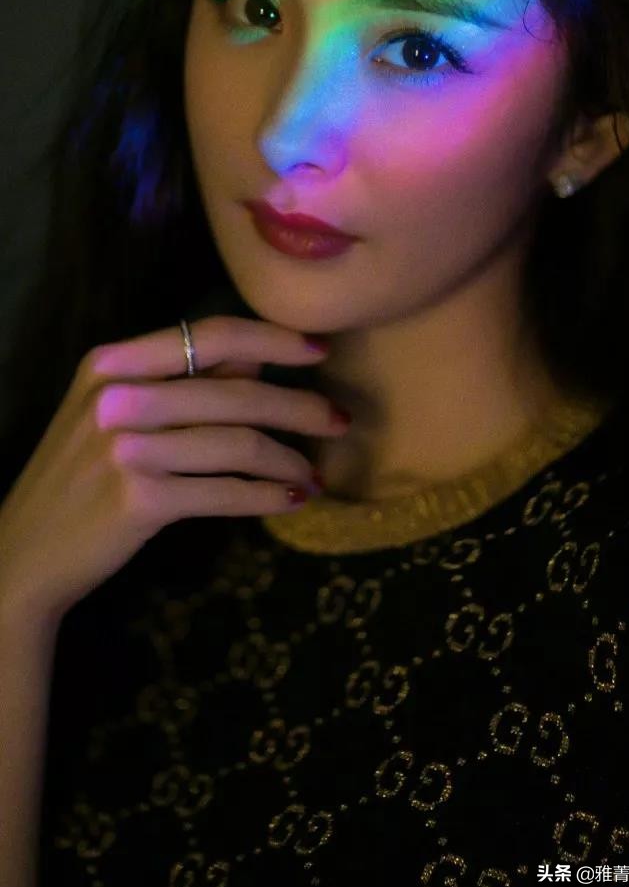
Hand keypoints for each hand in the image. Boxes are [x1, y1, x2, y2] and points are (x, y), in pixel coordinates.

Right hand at [0, 316, 347, 626]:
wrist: (26, 552)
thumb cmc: (79, 477)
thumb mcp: (113, 413)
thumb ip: (180, 382)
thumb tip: (260, 360)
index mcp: (111, 363)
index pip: (208, 334)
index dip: (272, 338)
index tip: (319, 350)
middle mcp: (117, 397)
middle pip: (236, 392)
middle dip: (299, 406)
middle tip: (339, 419)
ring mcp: (126, 449)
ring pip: (239, 444)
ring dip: (290, 459)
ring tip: (315, 472)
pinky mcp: (139, 500)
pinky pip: (226, 492)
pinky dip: (267, 495)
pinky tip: (292, 498)